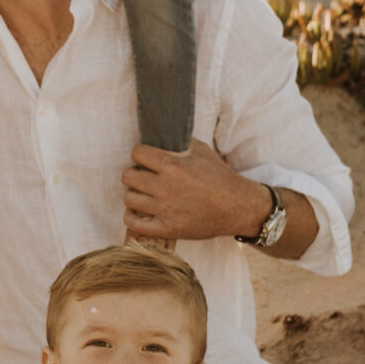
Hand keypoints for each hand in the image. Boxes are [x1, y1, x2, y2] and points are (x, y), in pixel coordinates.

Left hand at [121, 139, 267, 243]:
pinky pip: (134, 224)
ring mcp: (166, 210)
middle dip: (134, 174)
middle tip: (144, 177)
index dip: (140, 155)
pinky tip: (139, 212)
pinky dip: (131, 217)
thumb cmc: (220, 177)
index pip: (136, 153)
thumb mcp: (202, 151)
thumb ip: (180, 143)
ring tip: (144, 194)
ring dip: (134, 195)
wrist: (237, 207)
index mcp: (173, 166)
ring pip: (129, 199)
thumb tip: (162, 134)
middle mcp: (166, 187)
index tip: (146, 160)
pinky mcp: (168, 229)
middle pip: (127, 177)